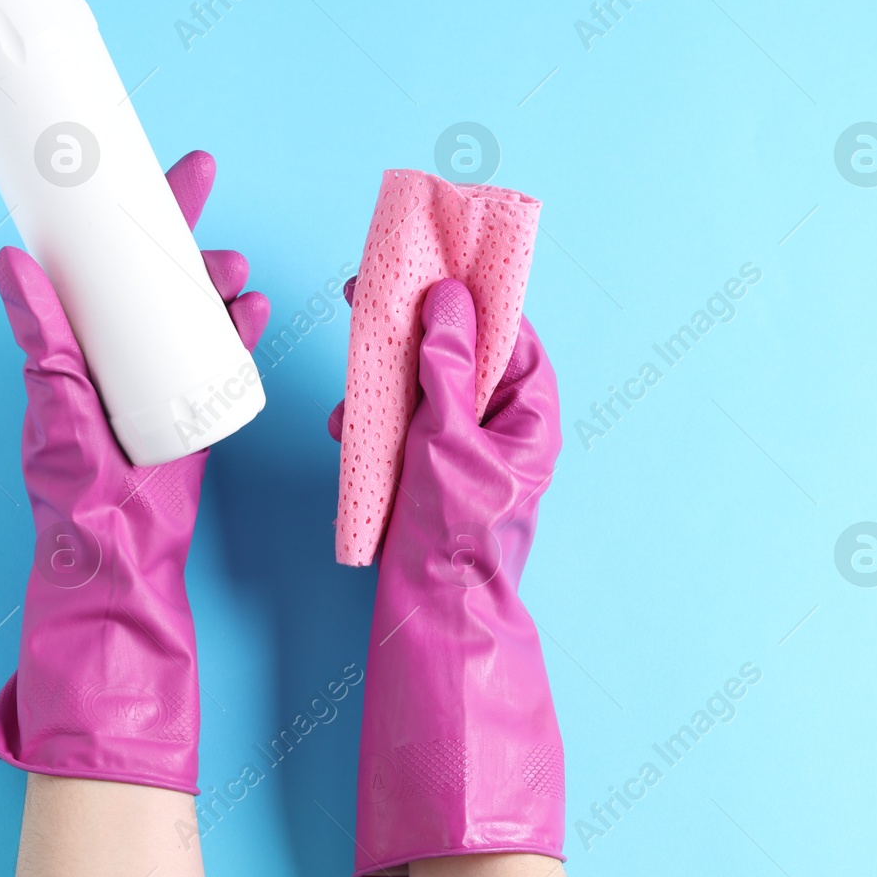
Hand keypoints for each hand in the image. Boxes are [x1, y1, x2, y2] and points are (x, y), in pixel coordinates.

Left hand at [0, 150, 268, 793]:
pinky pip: (220, 352)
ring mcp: (158, 375)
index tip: (165, 171)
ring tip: (233, 278)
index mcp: (77, 345)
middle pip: (154, 276)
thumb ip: (42, 341)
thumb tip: (10, 262)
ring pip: (192, 308)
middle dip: (186, 244)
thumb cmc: (76, 496)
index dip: (131, 211)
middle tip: (210, 232)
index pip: (103, 261)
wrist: (124, 564)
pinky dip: (238, 328)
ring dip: (216, 283)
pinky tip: (251, 313)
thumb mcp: (56, 408)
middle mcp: (118, 351)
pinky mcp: (193, 401)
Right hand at [330, 278, 566, 875]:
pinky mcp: (433, 471)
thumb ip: (448, 365)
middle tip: (371, 296)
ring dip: (387, 380)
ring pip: (427, 388)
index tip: (432, 263)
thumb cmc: (455, 529)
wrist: (436, 613)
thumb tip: (449, 298)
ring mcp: (468, 449)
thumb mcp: (449, 436)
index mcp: (530, 412)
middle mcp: (505, 426)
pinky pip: (405, 427)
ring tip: (353, 381)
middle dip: (414, 331)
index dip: (470, 295)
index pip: (509, 331)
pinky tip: (347, 429)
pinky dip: (377, 421)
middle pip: (462, 353)